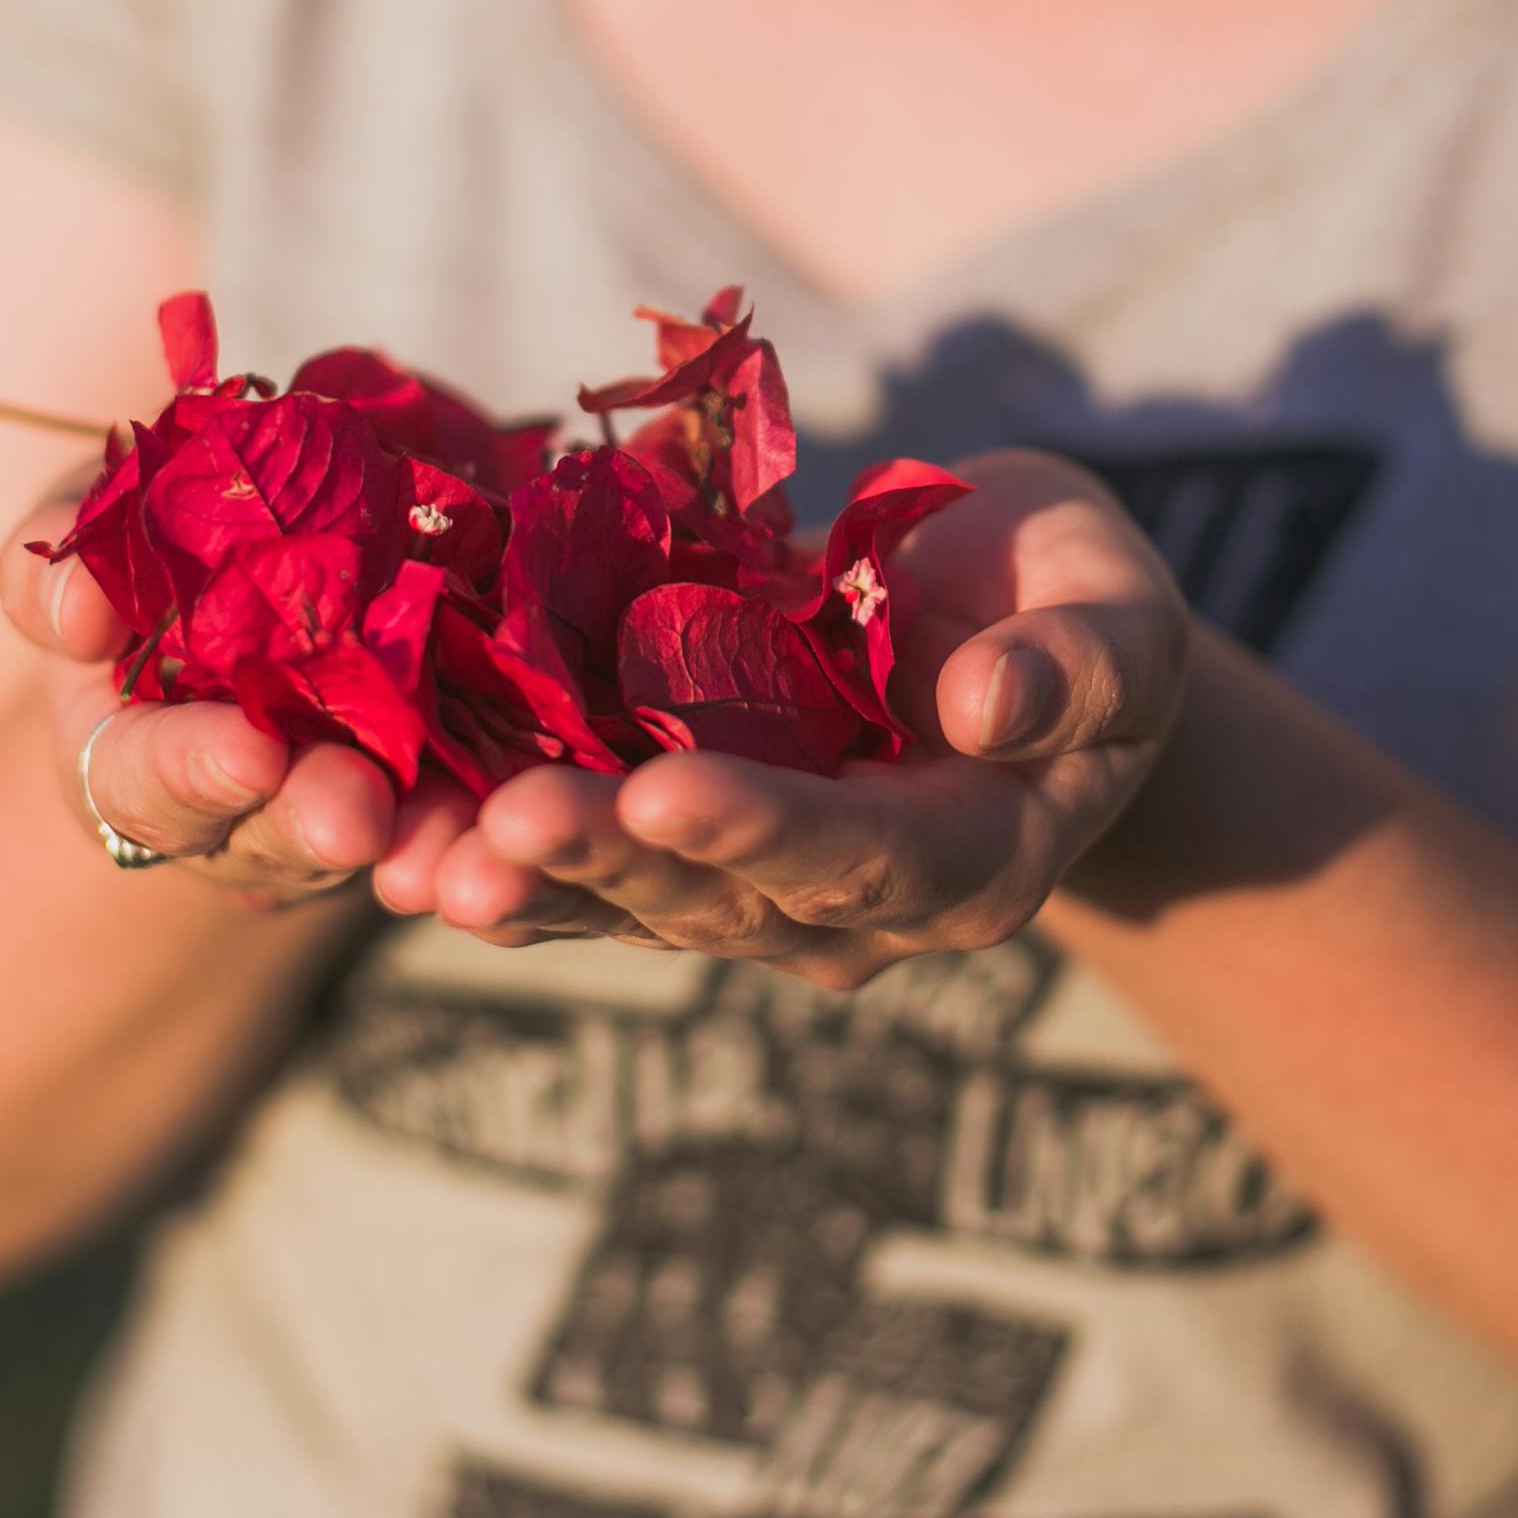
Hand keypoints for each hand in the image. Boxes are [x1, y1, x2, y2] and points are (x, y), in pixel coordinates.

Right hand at [0, 474, 476, 912]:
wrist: (306, 532)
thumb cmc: (163, 544)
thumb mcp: (98, 540)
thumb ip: (63, 565)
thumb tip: (72, 605)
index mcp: (146, 759)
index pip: (148, 784)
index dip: (193, 772)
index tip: (244, 754)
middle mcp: (260, 803)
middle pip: (282, 828)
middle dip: (318, 820)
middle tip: (354, 816)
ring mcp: (368, 793)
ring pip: (399, 830)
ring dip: (430, 837)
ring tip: (457, 838)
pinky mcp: (469, 755)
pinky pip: (496, 786)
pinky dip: (518, 790)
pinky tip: (548, 785)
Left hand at [380, 450, 1190, 986]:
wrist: (1016, 631)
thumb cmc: (1078, 608)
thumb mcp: (1123, 616)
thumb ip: (1078, 663)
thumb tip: (991, 705)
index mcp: (972, 859)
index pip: (860, 856)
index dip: (761, 828)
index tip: (664, 790)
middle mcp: (854, 909)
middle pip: (718, 897)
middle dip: (602, 859)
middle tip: (492, 827)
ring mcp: (760, 892)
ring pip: (629, 899)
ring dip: (521, 881)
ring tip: (412, 859)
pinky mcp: (684, 848)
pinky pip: (583, 864)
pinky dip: (494, 853)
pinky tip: (394, 844)